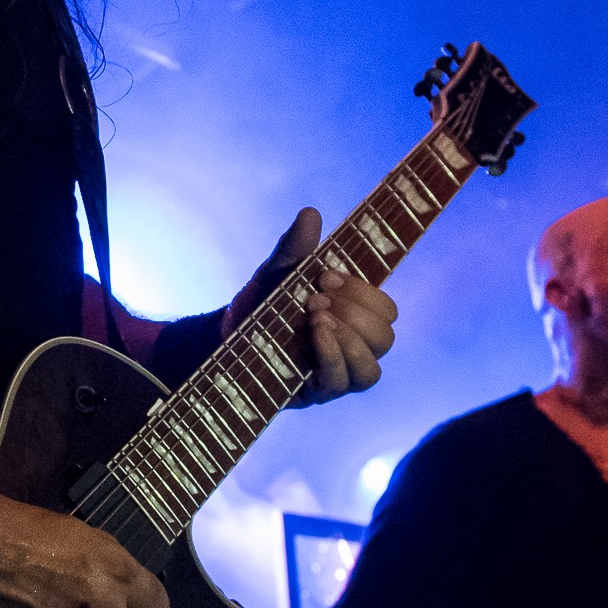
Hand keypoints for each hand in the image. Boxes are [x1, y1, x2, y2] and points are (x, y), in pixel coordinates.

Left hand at [226, 207, 397, 404]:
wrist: (222, 337)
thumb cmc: (257, 305)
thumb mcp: (275, 273)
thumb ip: (294, 248)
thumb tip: (311, 213)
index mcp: (351, 317)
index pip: (385, 310)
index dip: (364, 292)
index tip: (325, 275)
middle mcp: (350, 348)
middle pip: (385, 336)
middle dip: (354, 312)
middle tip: (313, 300)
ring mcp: (336, 374)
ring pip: (372, 368)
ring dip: (348, 338)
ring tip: (314, 320)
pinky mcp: (317, 393)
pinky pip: (345, 384)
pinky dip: (333, 356)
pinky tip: (314, 337)